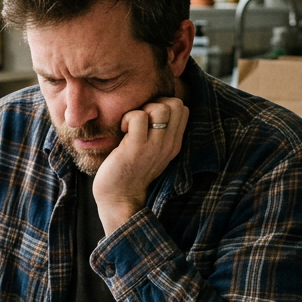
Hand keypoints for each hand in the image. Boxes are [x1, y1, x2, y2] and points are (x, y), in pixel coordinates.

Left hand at [92, 98, 188, 233]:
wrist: (119, 199)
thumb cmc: (129, 171)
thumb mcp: (151, 151)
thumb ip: (158, 132)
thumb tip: (152, 106)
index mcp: (174, 144)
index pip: (182, 109)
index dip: (164, 104)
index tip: (148, 117)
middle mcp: (168, 144)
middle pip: (176, 104)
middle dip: (155, 102)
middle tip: (140, 119)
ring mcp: (154, 146)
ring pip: (161, 108)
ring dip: (142, 109)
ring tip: (131, 125)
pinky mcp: (136, 148)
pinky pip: (138, 117)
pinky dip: (128, 117)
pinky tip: (122, 130)